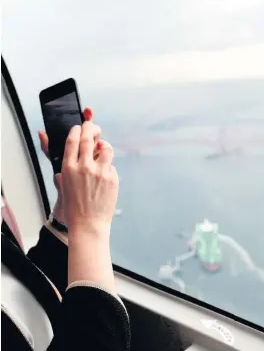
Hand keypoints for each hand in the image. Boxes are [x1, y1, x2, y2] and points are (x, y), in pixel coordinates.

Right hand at [61, 121, 117, 235]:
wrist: (88, 225)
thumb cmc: (75, 209)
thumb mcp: (64, 186)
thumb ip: (69, 169)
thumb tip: (74, 156)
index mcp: (69, 168)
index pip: (72, 140)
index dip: (76, 131)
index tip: (79, 127)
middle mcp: (84, 167)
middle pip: (88, 139)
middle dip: (90, 128)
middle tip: (92, 125)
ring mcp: (100, 172)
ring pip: (106, 148)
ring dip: (104, 145)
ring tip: (102, 148)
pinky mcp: (112, 178)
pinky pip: (111, 166)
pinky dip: (108, 167)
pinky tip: (104, 177)